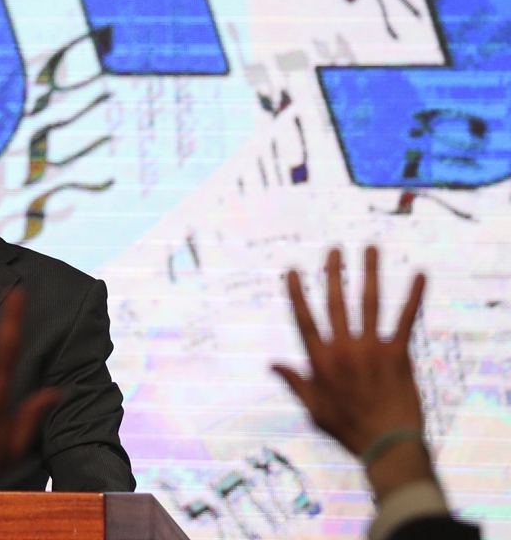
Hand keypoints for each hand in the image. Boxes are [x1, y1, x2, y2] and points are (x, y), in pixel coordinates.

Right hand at [273, 247, 425, 457]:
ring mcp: (372, 349)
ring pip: (370, 303)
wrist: (387, 444)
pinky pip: (406, 319)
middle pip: (337, 302)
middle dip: (334, 273)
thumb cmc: (347, 429)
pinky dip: (414, 296)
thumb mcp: (313, 408)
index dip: (298, 293)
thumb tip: (272, 365)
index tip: (294, 270)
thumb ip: (295, 381)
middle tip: (334, 250)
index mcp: (320, 361)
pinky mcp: (398, 354)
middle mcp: (344, 349)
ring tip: (370, 248)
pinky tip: (420, 274)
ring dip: (370, 273)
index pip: (305, 319)